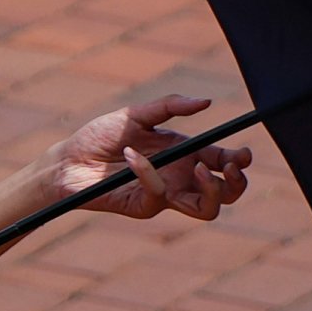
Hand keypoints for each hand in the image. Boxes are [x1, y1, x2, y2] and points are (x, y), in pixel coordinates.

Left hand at [53, 93, 252, 223]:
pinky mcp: (144, 208)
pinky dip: (149, 172)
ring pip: (208, 209)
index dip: (239, 161)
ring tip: (199, 168)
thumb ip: (170, 106)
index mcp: (185, 154)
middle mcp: (180, 178)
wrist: (68, 159)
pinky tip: (132, 155)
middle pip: (226, 193)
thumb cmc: (101, 136)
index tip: (244, 153)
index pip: (223, 163)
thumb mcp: (137, 114)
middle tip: (231, 165)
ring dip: (213, 190)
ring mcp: (165, 196)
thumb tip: (206, 101)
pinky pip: (159, 195)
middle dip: (237, 182)